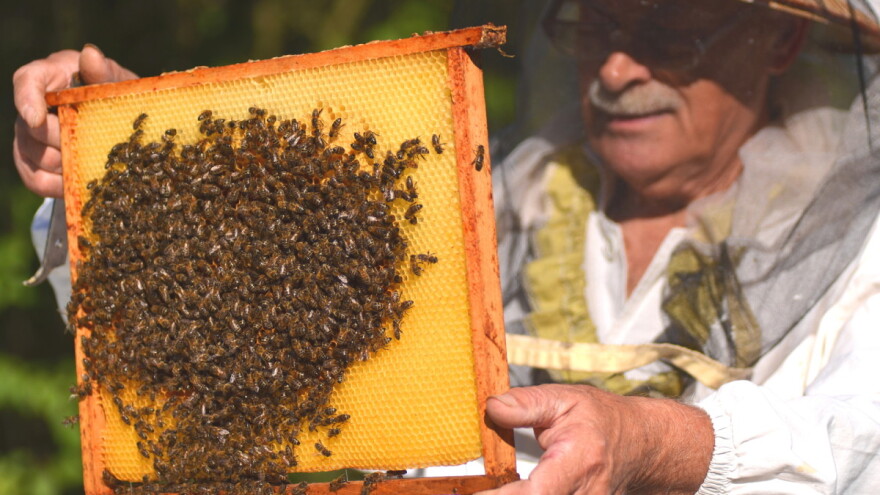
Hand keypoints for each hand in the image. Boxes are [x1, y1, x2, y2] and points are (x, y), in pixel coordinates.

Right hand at [13, 44, 137, 197]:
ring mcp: (29, 136)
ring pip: (35, 157)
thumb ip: (105, 72)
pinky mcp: (33, 164)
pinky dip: (56, 186)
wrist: (123, 126)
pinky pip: (35, 180)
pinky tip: (77, 187)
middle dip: (61, 141)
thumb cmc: (117, 97)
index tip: (36, 119)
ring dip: (64, 165)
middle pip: (33, 129)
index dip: (27, 100)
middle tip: (90, 147)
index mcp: (51, 77)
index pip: (27, 81)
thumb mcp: (118, 83)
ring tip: (91, 167)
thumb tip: (90, 54)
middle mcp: (33, 107)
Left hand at [479, 384, 713, 494]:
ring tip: (479, 490)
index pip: (537, 492)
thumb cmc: (603, 419)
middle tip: (468, 491)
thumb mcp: (565, 399)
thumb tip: (492, 408)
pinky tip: (506, 491)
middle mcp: (587, 493)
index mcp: (580, 460)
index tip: (474, 494)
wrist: (643, 444)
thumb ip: (526, 404)